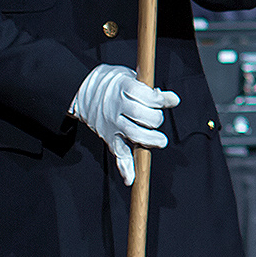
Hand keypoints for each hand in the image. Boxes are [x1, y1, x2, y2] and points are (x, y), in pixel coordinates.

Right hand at [70, 64, 180, 184]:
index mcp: (123, 87)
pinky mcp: (108, 136)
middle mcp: (116, 106)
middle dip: (155, 119)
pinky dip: (124, 167)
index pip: (145, 95)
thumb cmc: (115, 83)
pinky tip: (130, 178)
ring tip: (160, 141)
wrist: (84, 90)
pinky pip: (118, 153)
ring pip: (133, 134)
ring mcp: (111, 123)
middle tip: (157, 119)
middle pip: (141, 115)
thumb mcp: (131, 78)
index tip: (168, 101)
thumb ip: (150, 90)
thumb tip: (172, 100)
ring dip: (150, 140)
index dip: (160, 99)